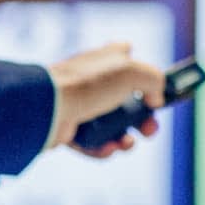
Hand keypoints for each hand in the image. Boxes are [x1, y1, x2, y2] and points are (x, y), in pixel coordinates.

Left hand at [47, 42, 165, 155]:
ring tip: (127, 144)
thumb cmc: (89, 84)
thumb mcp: (132, 71)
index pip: (127, 55)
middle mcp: (95, 80)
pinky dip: (103, 148)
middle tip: (150, 130)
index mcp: (108, 59)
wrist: (49, 108)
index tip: (154, 90)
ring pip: (112, 126)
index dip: (143, 71)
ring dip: (125, 139)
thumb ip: (155, 80)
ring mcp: (82, 105)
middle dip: (144, 120)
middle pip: (128, 102)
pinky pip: (94, 142)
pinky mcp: (70, 128)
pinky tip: (108, 148)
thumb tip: (156, 100)